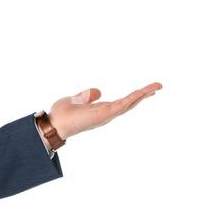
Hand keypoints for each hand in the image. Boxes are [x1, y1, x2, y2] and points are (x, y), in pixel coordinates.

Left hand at [47, 81, 161, 142]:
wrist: (53, 124)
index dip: (134, 97)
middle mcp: (106, 114)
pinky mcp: (104, 114)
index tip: (145, 90)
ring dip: (143, 94)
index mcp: (101, 110)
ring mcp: (107, 115)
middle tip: (158, 87)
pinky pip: (123, 104)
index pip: (121, 102)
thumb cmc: (61, 115)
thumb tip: (98, 91)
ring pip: (129, 103)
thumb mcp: (74, 100)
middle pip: (130, 103)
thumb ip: (85, 96)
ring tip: (157, 86)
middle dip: (144, 95)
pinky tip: (143, 92)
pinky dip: (133, 98)